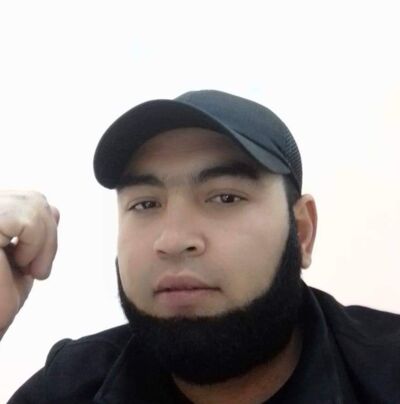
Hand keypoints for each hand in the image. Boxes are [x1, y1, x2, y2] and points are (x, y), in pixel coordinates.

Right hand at [0, 191, 58, 338]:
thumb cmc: (0, 295)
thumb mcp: (24, 257)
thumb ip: (35, 231)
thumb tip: (54, 210)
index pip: (28, 200)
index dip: (43, 229)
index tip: (33, 260)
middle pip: (34, 199)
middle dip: (47, 236)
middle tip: (35, 269)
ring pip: (35, 203)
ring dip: (41, 242)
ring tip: (23, 266)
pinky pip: (26, 220)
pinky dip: (34, 245)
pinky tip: (18, 263)